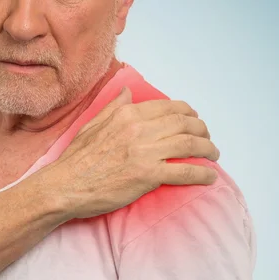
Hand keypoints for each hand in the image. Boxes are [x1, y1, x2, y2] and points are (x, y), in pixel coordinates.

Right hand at [39, 87, 219, 219]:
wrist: (64, 186)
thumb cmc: (75, 160)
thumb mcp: (92, 125)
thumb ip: (114, 108)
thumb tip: (128, 93)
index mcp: (127, 114)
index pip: (169, 108)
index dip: (189, 114)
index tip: (195, 122)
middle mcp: (139, 129)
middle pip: (185, 124)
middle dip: (203, 131)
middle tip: (208, 140)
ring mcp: (145, 153)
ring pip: (190, 145)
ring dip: (208, 150)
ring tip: (213, 156)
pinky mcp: (148, 176)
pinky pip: (184, 172)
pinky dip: (201, 174)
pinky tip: (209, 177)